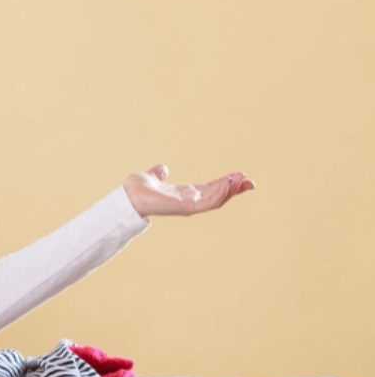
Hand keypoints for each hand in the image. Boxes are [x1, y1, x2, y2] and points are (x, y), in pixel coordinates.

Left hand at [122, 164, 254, 217]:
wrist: (126, 196)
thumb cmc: (137, 190)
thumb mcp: (153, 177)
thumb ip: (159, 174)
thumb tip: (162, 168)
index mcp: (184, 195)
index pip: (210, 190)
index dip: (225, 184)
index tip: (240, 176)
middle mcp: (188, 202)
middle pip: (217, 196)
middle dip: (234, 190)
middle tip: (250, 181)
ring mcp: (187, 206)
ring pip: (215, 201)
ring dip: (229, 192)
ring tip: (242, 181)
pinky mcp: (183, 208)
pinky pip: (206, 203)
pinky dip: (218, 195)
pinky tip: (228, 186)